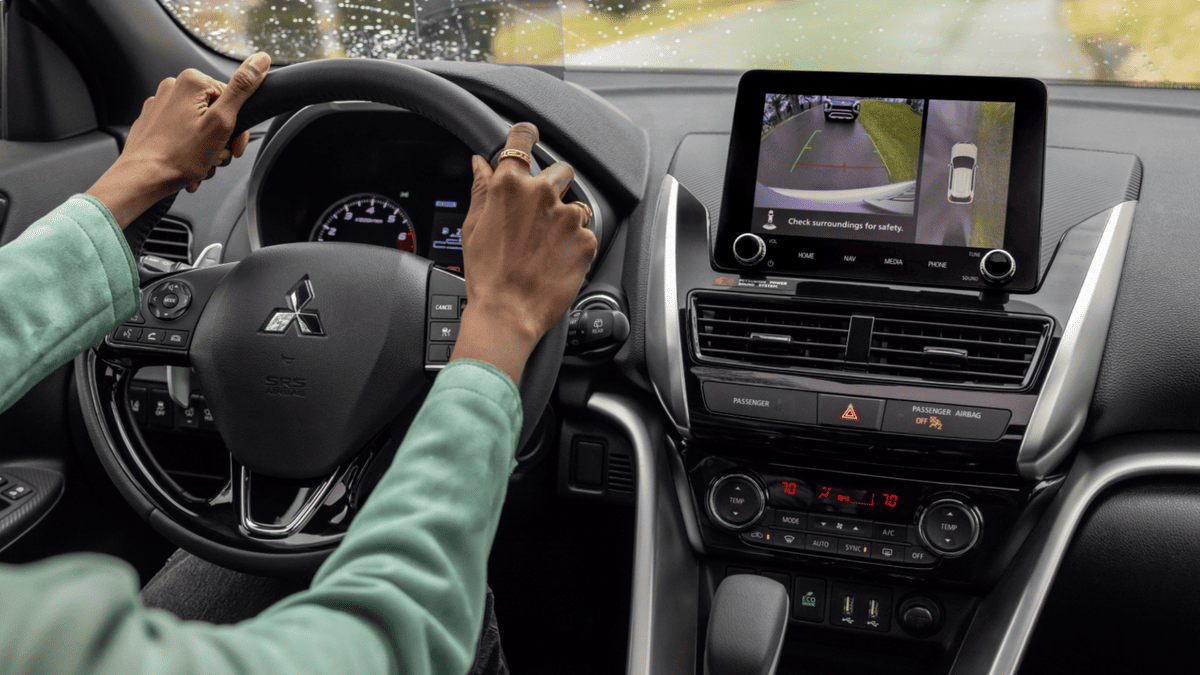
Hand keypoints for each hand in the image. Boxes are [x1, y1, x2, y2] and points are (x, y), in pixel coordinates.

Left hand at [86, 52, 271, 227]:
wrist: (142, 178)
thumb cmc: (179, 156)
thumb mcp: (221, 122)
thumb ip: (242, 89)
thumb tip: (260, 60)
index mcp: (191, 81)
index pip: (233, 100)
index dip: (238, 129)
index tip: (233, 147)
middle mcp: (172, 87)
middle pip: (215, 113)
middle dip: (221, 140)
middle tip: (215, 157)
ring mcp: (159, 105)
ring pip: (199, 126)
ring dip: (206, 149)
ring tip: (200, 164)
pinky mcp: (152, 122)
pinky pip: (181, 134)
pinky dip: (189, 150)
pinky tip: (188, 164)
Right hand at [450, 123, 597, 384]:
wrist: (508, 313)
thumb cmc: (487, 275)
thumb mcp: (473, 227)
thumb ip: (482, 189)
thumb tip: (480, 163)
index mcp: (509, 186)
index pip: (522, 140)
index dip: (526, 135)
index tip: (531, 134)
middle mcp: (541, 194)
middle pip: (560, 169)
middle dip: (553, 185)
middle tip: (540, 214)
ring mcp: (567, 216)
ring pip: (576, 203)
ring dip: (566, 217)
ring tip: (547, 246)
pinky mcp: (586, 239)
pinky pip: (585, 232)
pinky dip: (575, 244)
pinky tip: (556, 260)